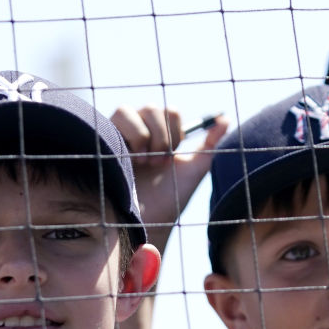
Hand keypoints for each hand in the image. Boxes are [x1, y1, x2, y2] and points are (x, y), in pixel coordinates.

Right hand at [109, 106, 226, 252]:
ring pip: (127, 110)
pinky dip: (128, 138)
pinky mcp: (102, 142)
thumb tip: (226, 119)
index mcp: (160, 134)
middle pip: (151, 107)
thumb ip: (211, 145)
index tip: (173, 157)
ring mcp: (117, 136)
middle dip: (160, 136)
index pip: (170, 111)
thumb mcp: (194, 169)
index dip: (175, 131)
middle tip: (158, 163)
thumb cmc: (170, 198)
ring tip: (142, 162)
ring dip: (141, 136)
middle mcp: (138, 130)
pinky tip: (128, 162)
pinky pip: (114, 119)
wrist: (148, 221)